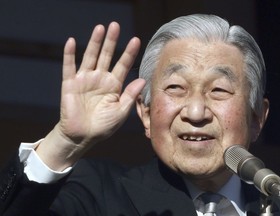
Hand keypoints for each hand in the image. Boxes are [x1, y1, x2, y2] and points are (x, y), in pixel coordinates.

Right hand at [36, 22, 144, 169]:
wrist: (82, 137)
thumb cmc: (103, 126)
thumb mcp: (121, 111)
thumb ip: (130, 95)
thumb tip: (142, 79)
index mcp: (114, 86)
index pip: (123, 65)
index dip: (129, 53)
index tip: (136, 40)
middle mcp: (100, 79)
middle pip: (107, 56)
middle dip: (111, 42)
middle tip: (116, 26)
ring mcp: (85, 80)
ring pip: (90, 57)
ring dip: (94, 43)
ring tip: (100, 28)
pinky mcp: (70, 84)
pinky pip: (69, 66)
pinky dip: (69, 55)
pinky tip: (71, 41)